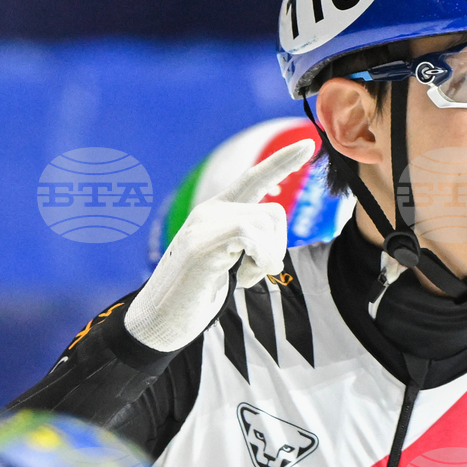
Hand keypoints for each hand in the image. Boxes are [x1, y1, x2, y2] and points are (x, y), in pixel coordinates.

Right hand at [124, 139, 315, 351]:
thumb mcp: (228, 262)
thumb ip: (248, 243)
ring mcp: (202, 225)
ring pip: (265, 224)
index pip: (254, 178)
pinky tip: (236, 278)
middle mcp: (209, 211)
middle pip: (274, 213)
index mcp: (217, 212)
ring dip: (265, 260)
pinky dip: (257, 260)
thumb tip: (274, 241)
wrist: (158, 322)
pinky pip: (250, 236)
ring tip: (237, 277)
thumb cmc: (197, 295)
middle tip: (249, 272)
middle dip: (276, 248)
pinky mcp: (200, 245)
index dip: (282, 162)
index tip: (309, 143)